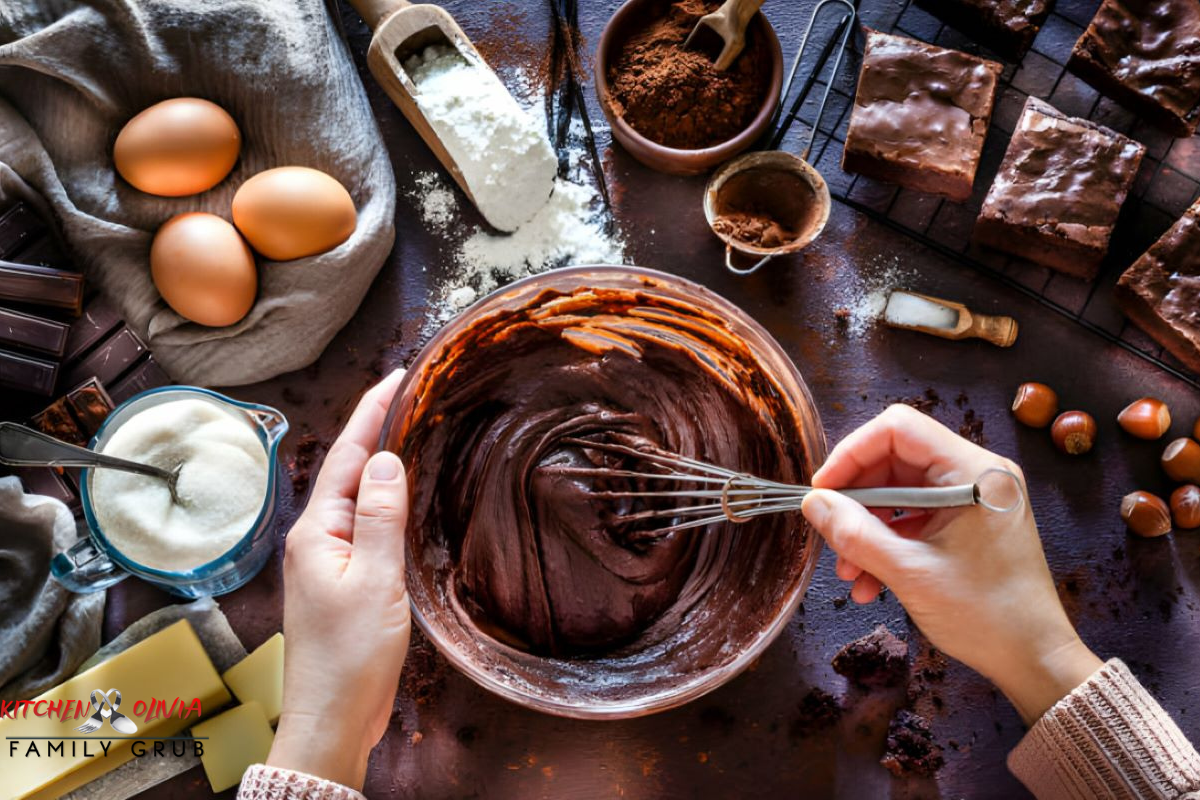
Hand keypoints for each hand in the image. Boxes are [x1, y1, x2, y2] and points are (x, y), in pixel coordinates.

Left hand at [267, 369, 409, 789]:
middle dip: (376, 427)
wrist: (333, 719)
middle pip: (348, 469)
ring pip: (357, 496)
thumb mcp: (374, 581)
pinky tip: (403, 496)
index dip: (372, 412)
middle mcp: (316, 538)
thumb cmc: (350, 658)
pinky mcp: (344, 581)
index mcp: (316, 531)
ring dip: (380, 462)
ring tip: (410, 429)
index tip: (398, 376)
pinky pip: (365, 524)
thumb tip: (384, 459)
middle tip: (412, 393)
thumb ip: (380, 517)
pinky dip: (385, 500)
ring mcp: (328, 560)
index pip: (347, 455)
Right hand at [801, 404, 1102, 724]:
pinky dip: (888, 541)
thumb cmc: (986, 615)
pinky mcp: (968, 523)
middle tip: (830, 532)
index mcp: (974, 471)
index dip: (852, 453)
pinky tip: (869, 582)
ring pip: (900, 490)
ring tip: (848, 570)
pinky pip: (915, 516)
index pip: (898, 429)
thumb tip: (813, 503)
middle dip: (857, 498)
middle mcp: (977, 474)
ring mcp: (974, 498)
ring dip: (867, 526)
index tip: (823, 491)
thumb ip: (856, 533)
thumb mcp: (910, 573)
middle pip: (895, 458)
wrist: (1034, 659)